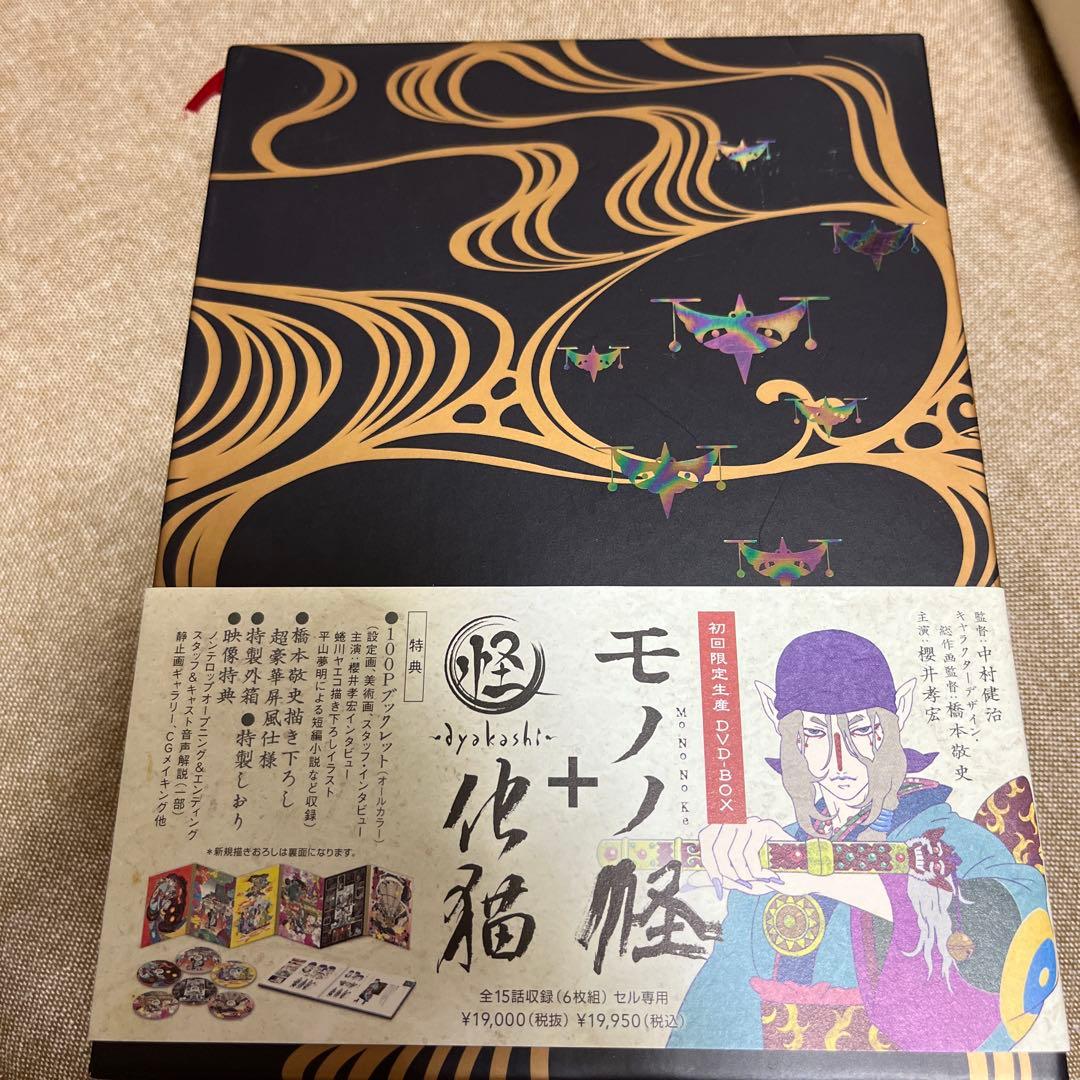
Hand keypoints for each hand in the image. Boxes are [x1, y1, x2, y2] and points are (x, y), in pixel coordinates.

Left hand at [697, 820, 892, 918]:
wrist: (803, 877)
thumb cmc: (772, 876)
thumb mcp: (738, 880)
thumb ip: (716, 877)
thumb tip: (688, 880)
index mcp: (727, 830)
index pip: (705, 838)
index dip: (707, 863)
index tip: (718, 885)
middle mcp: (737, 821)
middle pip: (714, 845)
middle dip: (725, 872)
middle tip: (742, 884)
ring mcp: (751, 821)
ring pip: (731, 852)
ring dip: (744, 874)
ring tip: (759, 878)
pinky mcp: (765, 826)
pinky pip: (749, 853)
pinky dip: (756, 871)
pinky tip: (770, 873)